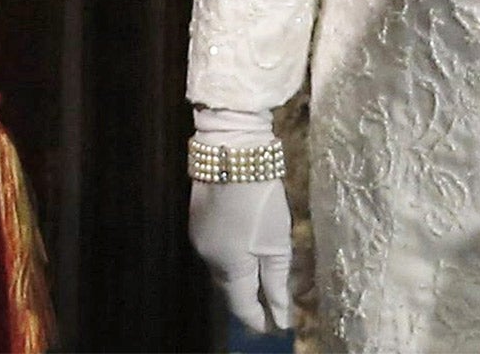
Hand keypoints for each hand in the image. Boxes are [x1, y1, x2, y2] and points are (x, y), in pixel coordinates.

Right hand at [186, 108, 291, 332]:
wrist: (233, 151)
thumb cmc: (260, 199)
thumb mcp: (276, 243)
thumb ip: (276, 283)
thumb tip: (280, 318)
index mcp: (227, 267)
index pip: (241, 305)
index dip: (257, 318)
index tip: (274, 326)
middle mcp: (207, 257)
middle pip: (229, 288)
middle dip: (248, 298)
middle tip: (269, 306)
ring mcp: (199, 236)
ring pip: (222, 267)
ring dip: (240, 276)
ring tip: (260, 280)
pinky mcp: (199, 217)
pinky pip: (217, 248)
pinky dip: (233, 256)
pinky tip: (245, 250)